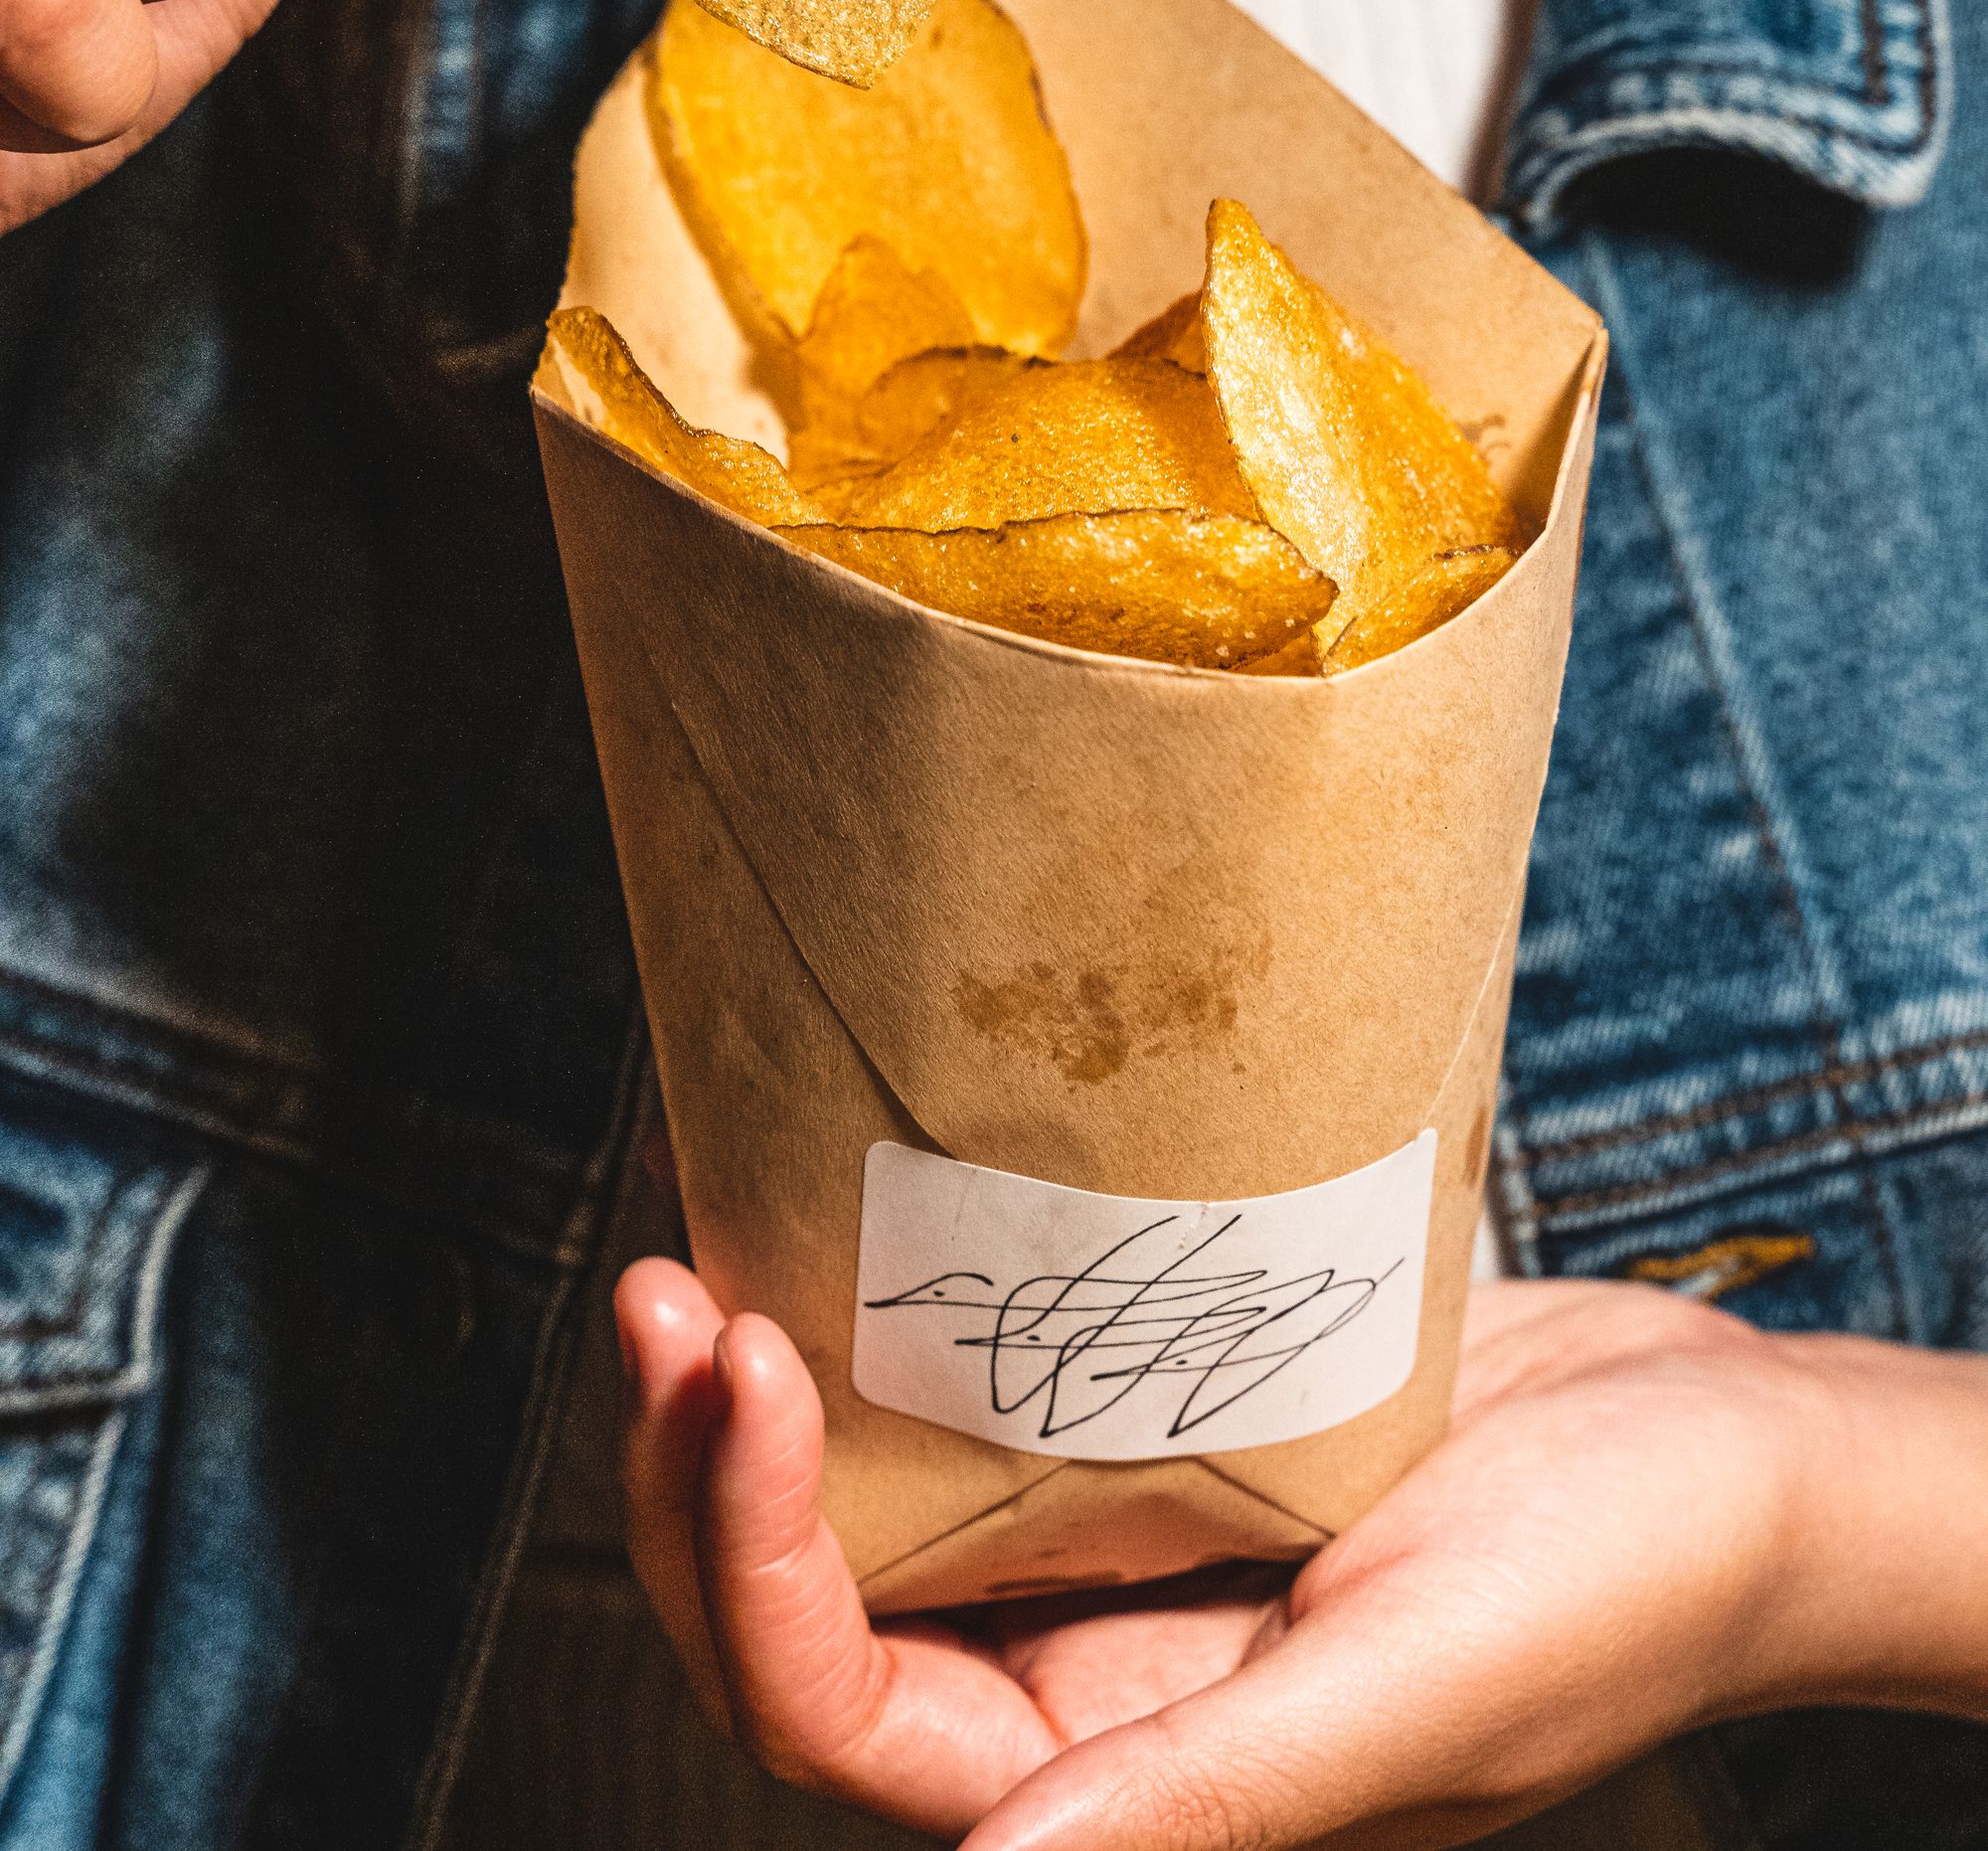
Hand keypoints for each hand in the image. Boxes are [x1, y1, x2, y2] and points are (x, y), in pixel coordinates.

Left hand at [617, 1257, 1987, 1847]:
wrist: (1737, 1453)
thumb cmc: (1629, 1587)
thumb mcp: (1428, 1689)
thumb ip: (1214, 1793)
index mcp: (1119, 1772)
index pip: (847, 1708)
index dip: (753, 1559)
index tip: (741, 1360)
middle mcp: (1078, 1671)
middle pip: (802, 1611)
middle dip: (694, 1472)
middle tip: (660, 1288)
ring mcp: (1101, 1543)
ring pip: (855, 1499)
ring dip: (750, 1391)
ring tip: (694, 1232)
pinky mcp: (1142, 1428)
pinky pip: (965, 1387)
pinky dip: (877, 1315)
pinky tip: (835, 1208)